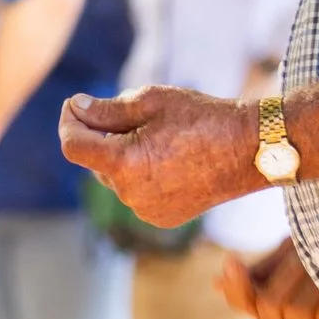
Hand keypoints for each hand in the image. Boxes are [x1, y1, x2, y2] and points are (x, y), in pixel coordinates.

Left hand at [58, 85, 258, 228]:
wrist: (249, 149)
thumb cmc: (202, 118)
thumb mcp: (151, 101)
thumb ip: (106, 109)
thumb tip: (76, 108)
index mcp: (123, 163)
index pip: (73, 146)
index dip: (69, 121)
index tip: (75, 104)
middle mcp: (130, 194)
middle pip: (96, 161)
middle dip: (102, 136)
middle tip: (130, 113)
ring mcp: (146, 210)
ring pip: (116, 178)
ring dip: (122, 156)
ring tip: (160, 136)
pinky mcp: (162, 217)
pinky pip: (137, 193)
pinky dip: (141, 175)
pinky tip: (169, 158)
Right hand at [216, 238, 318, 318]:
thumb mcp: (294, 265)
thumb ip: (260, 274)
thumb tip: (216, 282)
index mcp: (271, 318)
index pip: (245, 304)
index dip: (238, 287)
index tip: (232, 263)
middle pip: (271, 304)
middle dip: (291, 272)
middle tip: (311, 252)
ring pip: (298, 310)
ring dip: (316, 283)